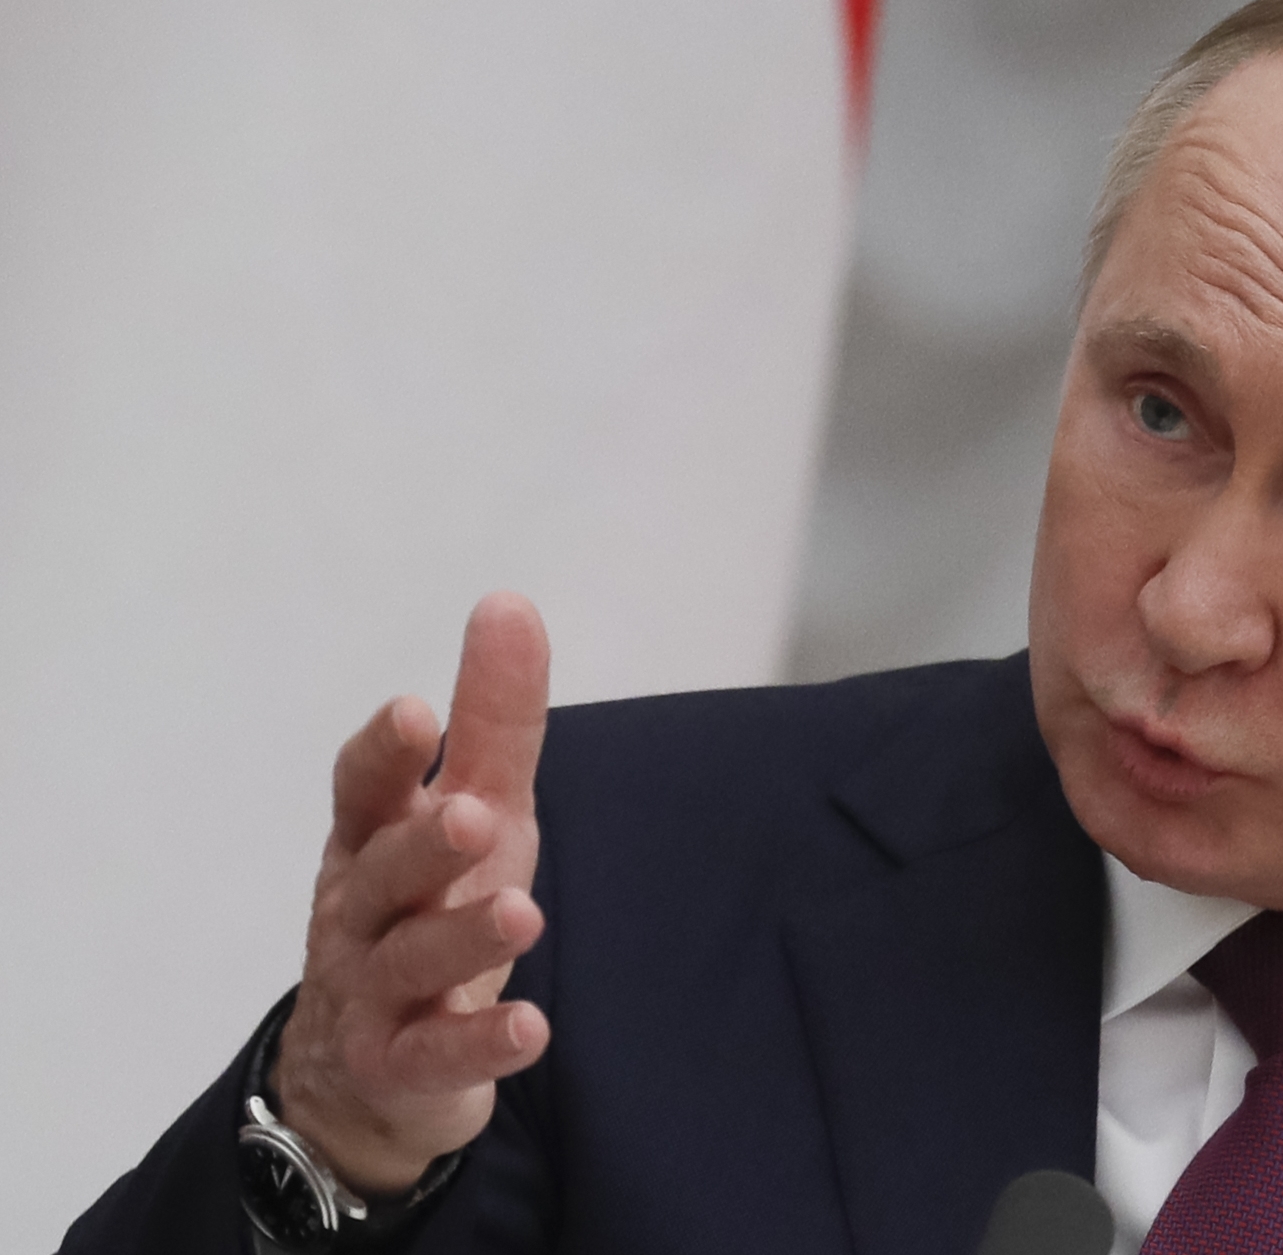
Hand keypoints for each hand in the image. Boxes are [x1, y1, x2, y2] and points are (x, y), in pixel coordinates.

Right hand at [271, 592, 552, 1195]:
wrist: (370, 1070)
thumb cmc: (429, 905)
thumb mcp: (472, 806)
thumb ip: (491, 718)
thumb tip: (509, 601)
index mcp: (372, 839)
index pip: (363, 790)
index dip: (384, 753)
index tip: (414, 711)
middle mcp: (363, 911)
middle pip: (386, 873)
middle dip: (423, 845)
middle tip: (470, 816)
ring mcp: (374, 993)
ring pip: (411, 961)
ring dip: (464, 937)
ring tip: (523, 916)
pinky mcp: (401, 1065)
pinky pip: (435, 1056)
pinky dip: (478, 1043)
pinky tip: (530, 1030)